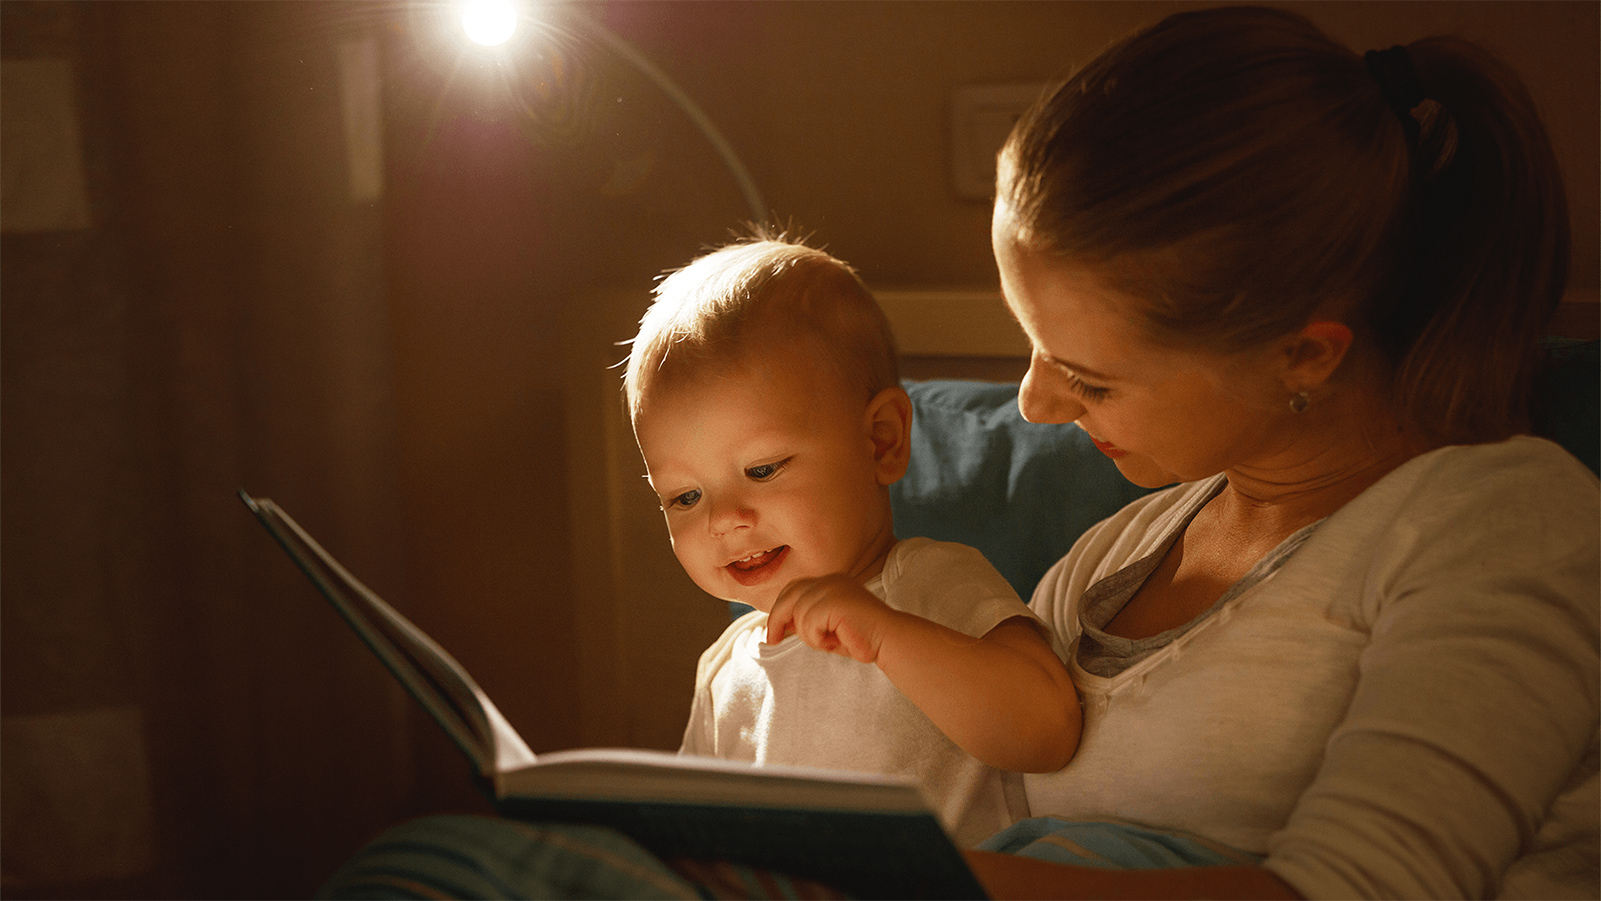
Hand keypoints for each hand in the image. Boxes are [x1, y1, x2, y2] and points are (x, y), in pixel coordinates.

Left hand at [765, 574, 896, 662]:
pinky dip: (818, 639)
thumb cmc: (862, 638)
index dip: (780, 609)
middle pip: (789, 595)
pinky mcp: (833, 601)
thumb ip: (807, 621)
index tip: (774, 633)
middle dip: (776, 619)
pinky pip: (809, 624)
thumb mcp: (829, 628)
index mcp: (831, 582)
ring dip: (810, 637)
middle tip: (771, 641)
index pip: (794, 589)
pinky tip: (837, 641)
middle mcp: (830, 580)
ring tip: (831, 643)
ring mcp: (832, 588)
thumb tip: (780, 625)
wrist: (890, 640)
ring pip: (799, 615)